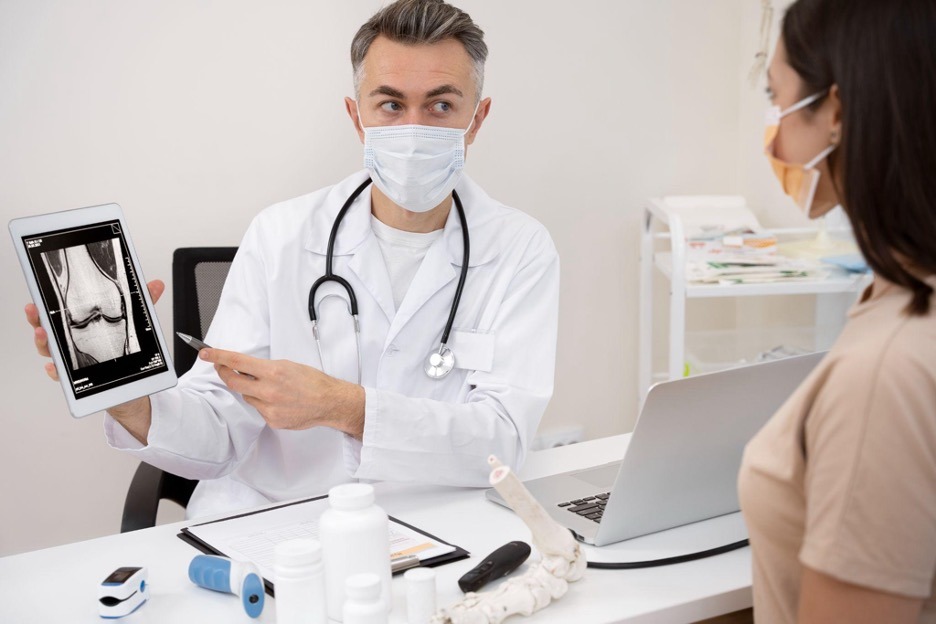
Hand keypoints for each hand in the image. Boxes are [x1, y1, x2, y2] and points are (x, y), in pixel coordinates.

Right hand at [25, 280, 165, 380]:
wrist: (132, 385)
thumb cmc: (125, 353)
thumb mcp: (136, 324)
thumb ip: (144, 304)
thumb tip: (157, 284)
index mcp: (80, 329)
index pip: (57, 316)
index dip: (44, 308)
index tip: (37, 300)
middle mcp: (73, 346)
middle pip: (48, 332)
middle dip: (37, 321)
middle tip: (35, 312)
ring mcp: (74, 363)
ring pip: (52, 353)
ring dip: (44, 343)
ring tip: (44, 334)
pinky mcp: (80, 381)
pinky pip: (63, 377)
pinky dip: (56, 371)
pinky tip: (54, 366)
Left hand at [200, 348, 365, 438]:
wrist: (329, 402)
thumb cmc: (313, 381)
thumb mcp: (288, 365)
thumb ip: (264, 367)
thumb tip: (245, 367)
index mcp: (273, 372)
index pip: (237, 362)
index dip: (218, 356)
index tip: (205, 353)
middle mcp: (269, 390)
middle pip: (233, 382)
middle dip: (225, 373)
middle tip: (222, 367)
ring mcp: (269, 408)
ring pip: (247, 396)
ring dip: (251, 390)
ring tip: (270, 388)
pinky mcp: (272, 420)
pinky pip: (259, 409)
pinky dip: (264, 403)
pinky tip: (279, 401)